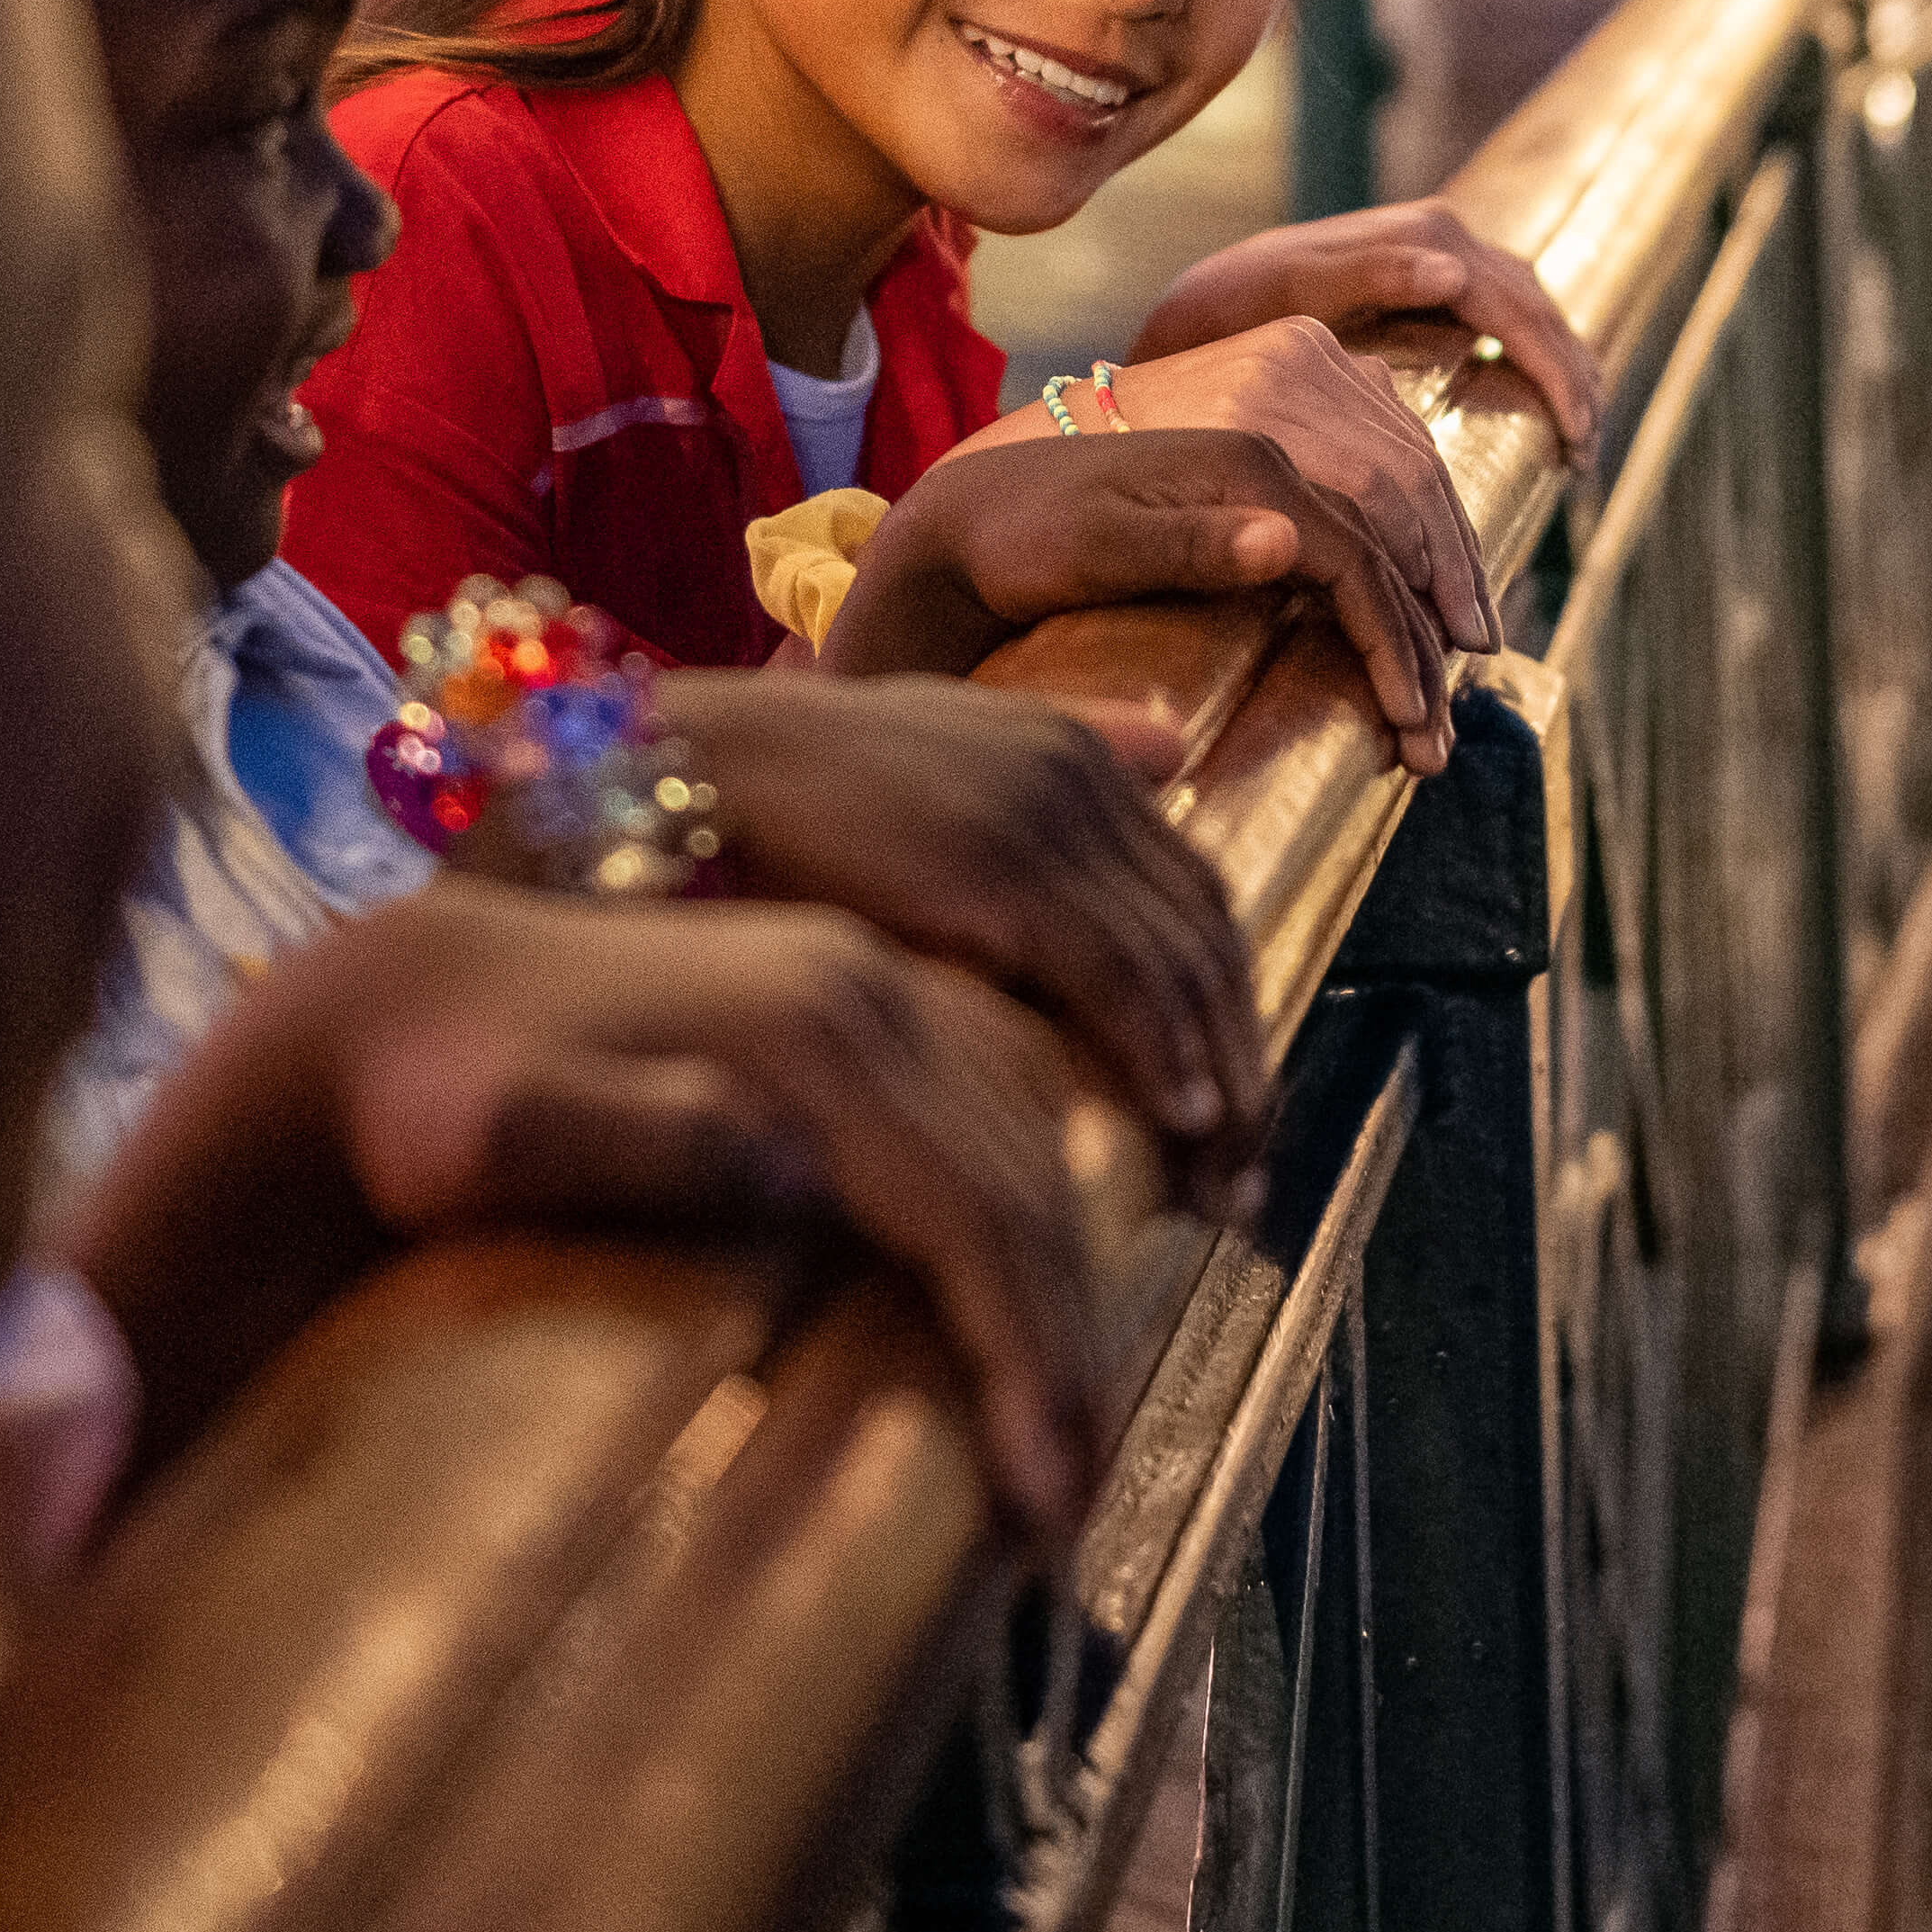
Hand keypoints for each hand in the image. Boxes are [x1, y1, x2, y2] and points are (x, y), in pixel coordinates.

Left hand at [279, 882, 1123, 1538]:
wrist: (384, 1010)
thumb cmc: (426, 1103)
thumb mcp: (492, 1130)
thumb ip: (632, 1138)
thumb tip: (787, 1162)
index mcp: (809, 1031)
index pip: (978, 1204)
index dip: (1033, 1353)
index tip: (1048, 1502)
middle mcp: (864, 992)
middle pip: (1031, 1179)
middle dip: (1074, 1349)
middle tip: (1071, 1512)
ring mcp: (866, 992)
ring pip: (1033, 1144)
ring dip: (1071, 1293)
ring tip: (1064, 1444)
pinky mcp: (850, 1012)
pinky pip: (995, 1116)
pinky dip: (1033, 1224)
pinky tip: (1028, 1320)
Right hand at [667, 663, 1268, 1208]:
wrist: (683, 773)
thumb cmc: (787, 799)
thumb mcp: (940, 759)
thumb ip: (1060, 752)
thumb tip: (1177, 748)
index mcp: (1072, 751)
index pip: (1194, 900)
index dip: (1228, 1011)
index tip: (1237, 1113)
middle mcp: (1078, 772)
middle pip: (1207, 939)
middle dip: (1243, 1064)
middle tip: (1248, 1177)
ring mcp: (1046, 813)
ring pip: (1182, 968)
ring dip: (1221, 1085)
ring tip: (1223, 1183)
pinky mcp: (1004, 865)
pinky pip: (1119, 976)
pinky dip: (1163, 1054)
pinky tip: (1180, 1125)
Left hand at [832, 416, 1454, 798]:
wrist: (970, 515)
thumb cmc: (1020, 541)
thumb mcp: (1096, 547)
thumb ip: (1189, 544)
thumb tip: (1288, 542)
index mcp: (1248, 460)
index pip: (1358, 554)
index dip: (1393, 641)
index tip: (1408, 722)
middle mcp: (1269, 453)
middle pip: (1386, 547)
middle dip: (1421, 649)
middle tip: (1434, 749)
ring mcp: (1264, 472)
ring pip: (1379, 544)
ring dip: (1418, 628)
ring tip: (1429, 717)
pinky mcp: (1251, 498)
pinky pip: (1349, 545)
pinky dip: (1385, 602)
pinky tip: (1395, 656)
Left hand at [1136, 196, 1605, 451]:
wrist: (1195, 303)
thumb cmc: (1234, 310)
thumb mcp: (1289, 294)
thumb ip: (1371, 276)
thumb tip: (1454, 271)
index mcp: (1424, 236)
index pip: (1518, 309)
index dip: (1556, 373)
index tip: (1575, 437)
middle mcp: (1442, 234)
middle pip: (1537, 308)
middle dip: (1572, 380)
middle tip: (1584, 455)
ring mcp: (1441, 254)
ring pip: (1532, 312)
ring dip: (1563, 372)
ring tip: (1578, 445)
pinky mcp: (1433, 281)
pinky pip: (1505, 319)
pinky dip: (1535, 361)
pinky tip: (1544, 411)